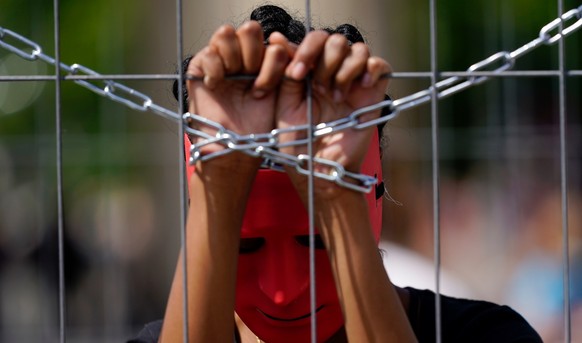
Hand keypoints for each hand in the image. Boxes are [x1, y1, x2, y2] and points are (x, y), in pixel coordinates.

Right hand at [186, 21, 289, 160]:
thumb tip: (279, 39)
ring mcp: (221, 59)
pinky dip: (214, 71)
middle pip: (250, 29)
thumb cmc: (258, 123)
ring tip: (232, 82)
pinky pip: (208, 53)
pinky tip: (216, 86)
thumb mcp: (278, 90)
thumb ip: (281, 62)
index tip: (266, 88)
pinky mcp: (199, 67)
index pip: (272, 39)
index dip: (272, 62)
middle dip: (253, 55)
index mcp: (264, 58)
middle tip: (250, 81)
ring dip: (233, 60)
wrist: (237, 145)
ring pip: (227, 33)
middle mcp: (242, 55)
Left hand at [271, 31, 390, 194]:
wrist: (319, 169)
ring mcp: (354, 82)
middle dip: (325, 59)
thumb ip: (285, 74)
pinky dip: (371, 69)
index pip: (314, 41)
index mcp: (310, 72)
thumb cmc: (298, 142)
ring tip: (335, 95)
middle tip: (318, 88)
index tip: (297, 73)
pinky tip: (359, 87)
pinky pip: (380, 65)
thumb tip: (277, 40)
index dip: (305, 49)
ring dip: (344, 67)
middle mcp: (332, 73)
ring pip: (358, 48)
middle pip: (336, 40)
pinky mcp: (373, 94)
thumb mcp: (284, 105)